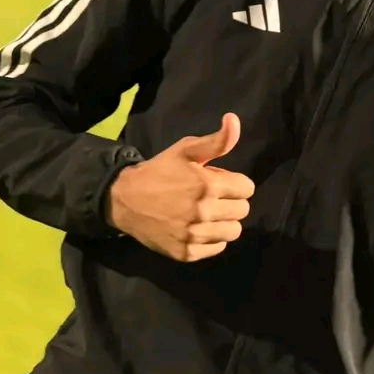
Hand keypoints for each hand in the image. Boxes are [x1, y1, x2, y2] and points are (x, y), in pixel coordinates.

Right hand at [106, 114, 254, 261]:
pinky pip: (217, 248)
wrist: (125, 199)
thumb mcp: (186, 150)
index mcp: (208, 185)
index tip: (220, 182)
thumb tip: (235, 120)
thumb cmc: (160, 171)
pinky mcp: (186, 253)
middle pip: (243, 211)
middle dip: (232, 201)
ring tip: (207, 214)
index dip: (235, 183)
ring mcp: (194, 234)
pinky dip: (211, 239)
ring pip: (233, 232)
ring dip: (224, 222)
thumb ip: (217, 140)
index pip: (247, 188)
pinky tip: (198, 228)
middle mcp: (204, 212)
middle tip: (213, 197)